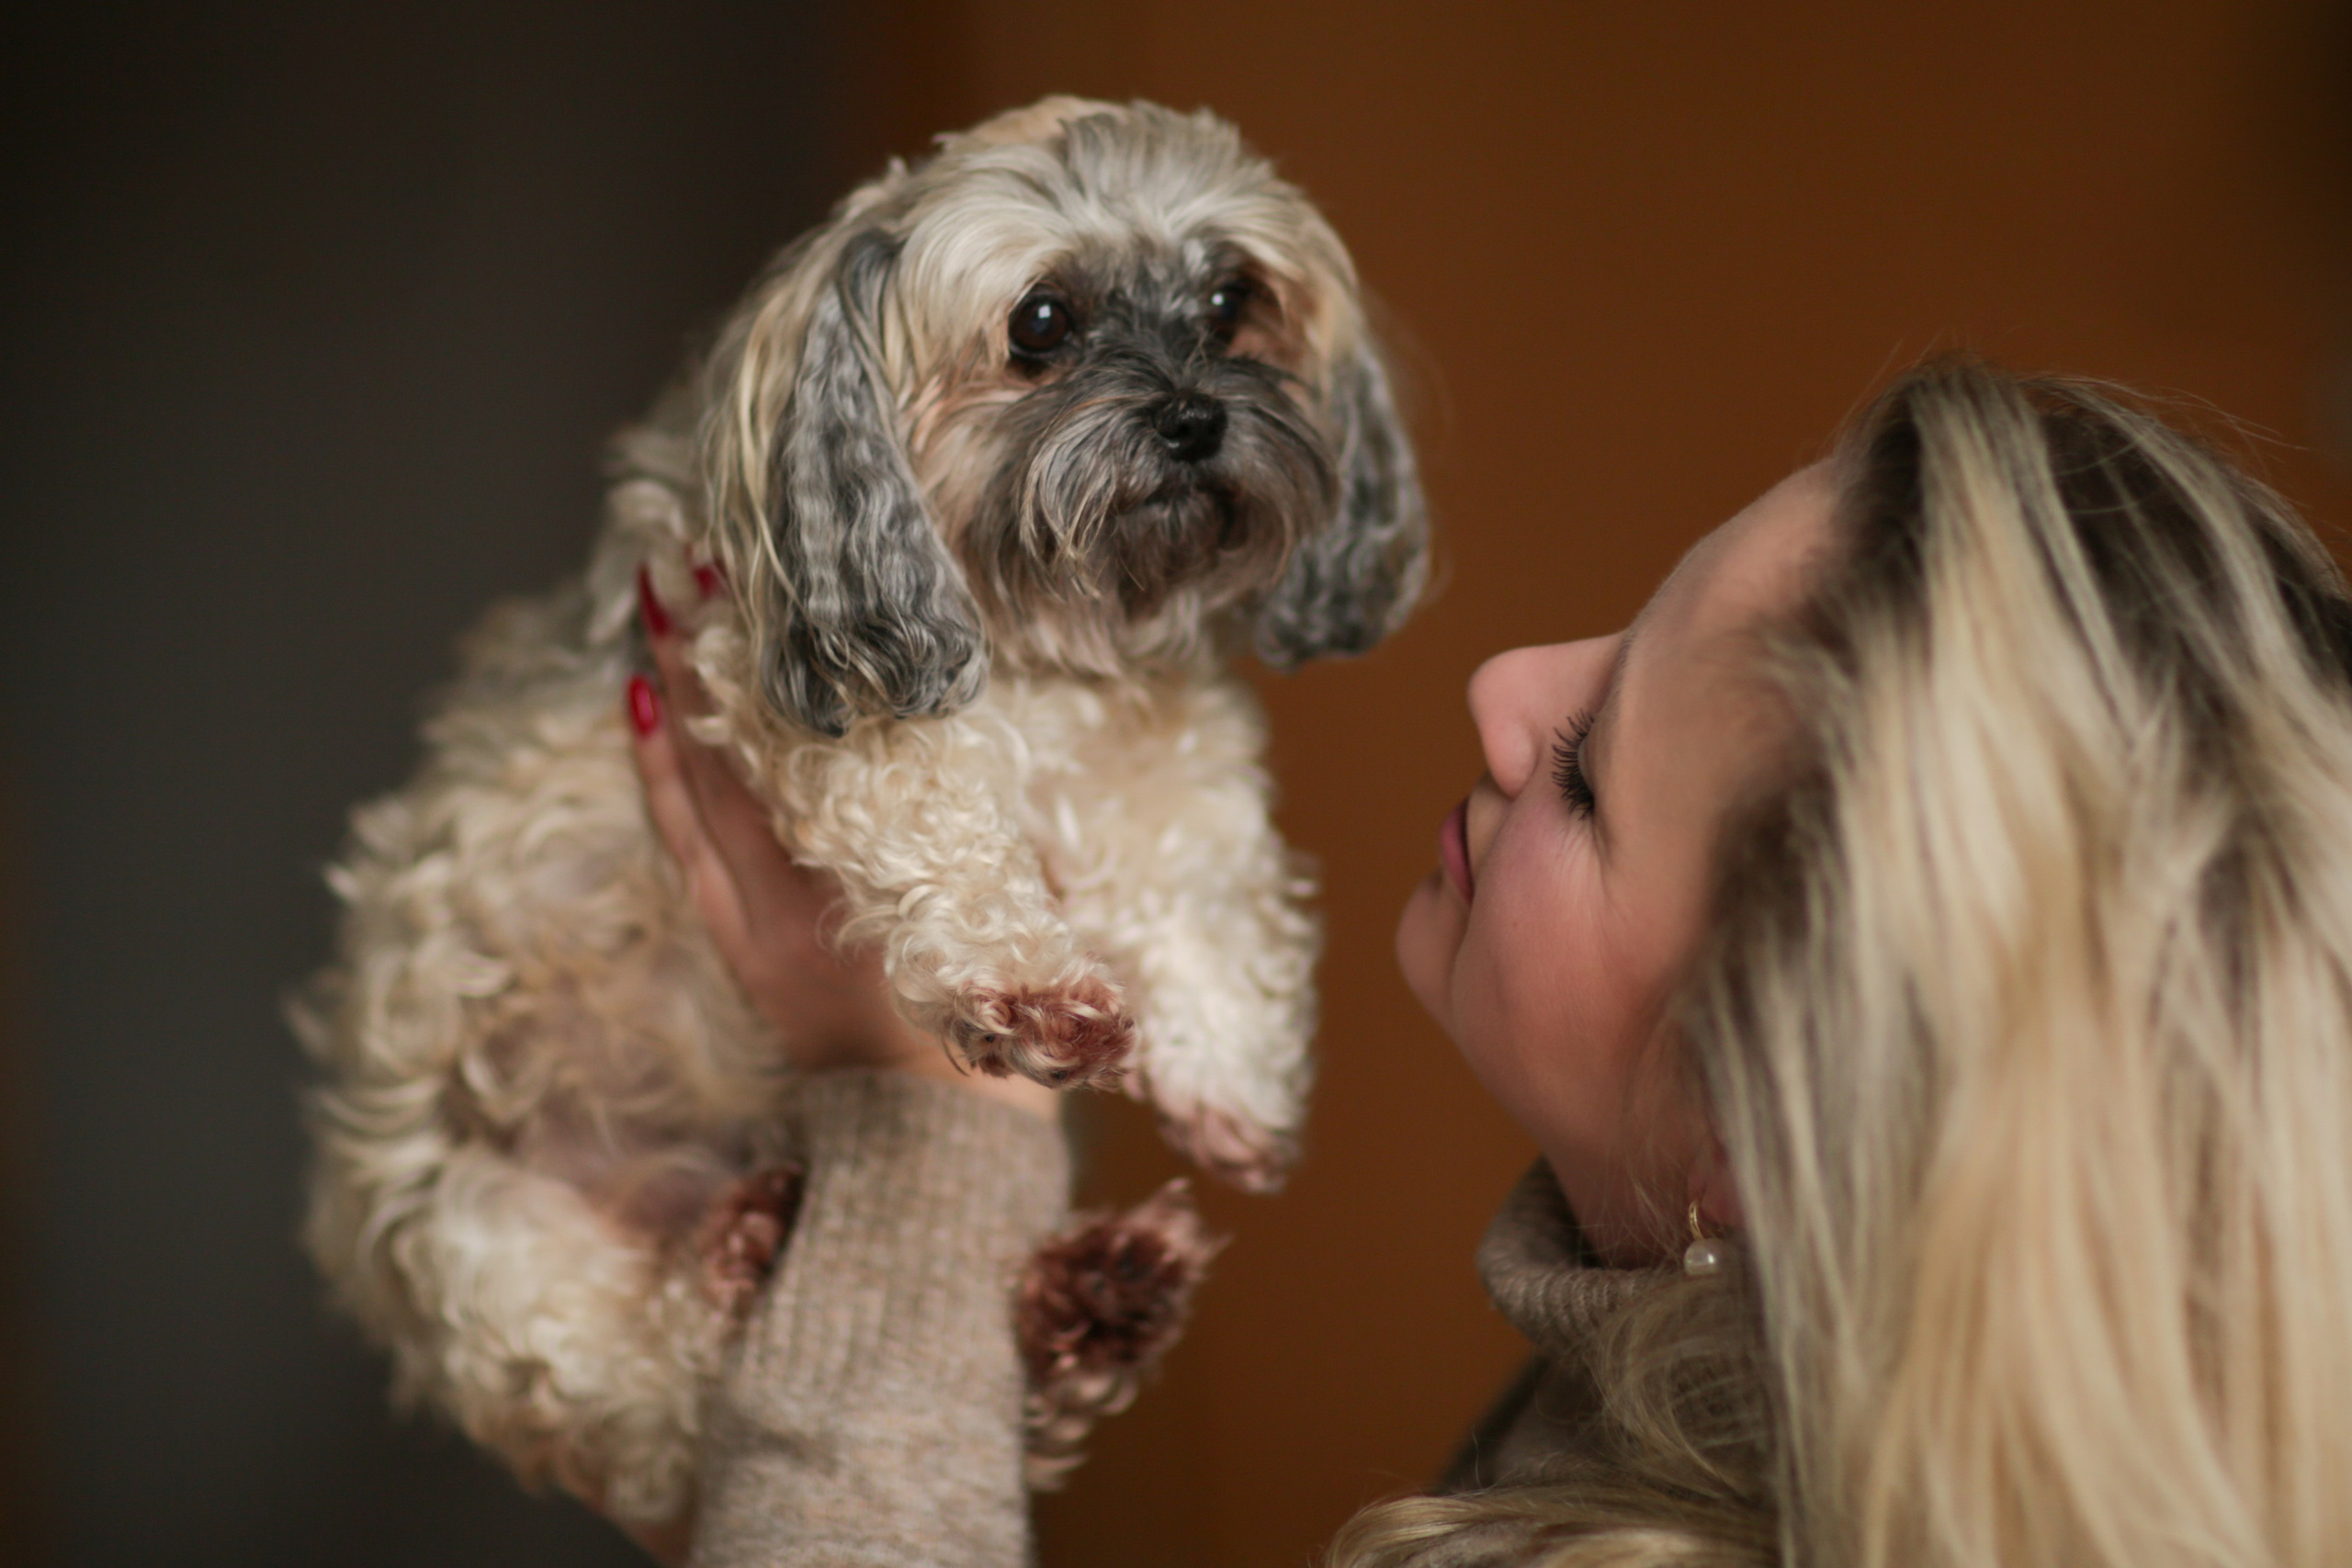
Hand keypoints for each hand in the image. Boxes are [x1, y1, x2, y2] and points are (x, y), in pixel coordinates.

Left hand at [625, 567, 1054, 1118]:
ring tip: (651, 622)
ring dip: (671, 708)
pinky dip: (663, 784)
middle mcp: (787, 909)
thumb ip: (1000, 854)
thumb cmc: (989, 1055)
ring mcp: (753, 932)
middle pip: (727, 765)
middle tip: (681, 570)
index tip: (737, 592)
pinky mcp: (742, 956)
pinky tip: (642, 724)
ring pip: (692, 801)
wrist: (934, 1165)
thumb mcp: (1010, 941)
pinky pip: (686, 852)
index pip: (788, 763)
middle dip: (703, 664)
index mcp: (854, 900)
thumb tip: (996, 767)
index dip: (755, 678)